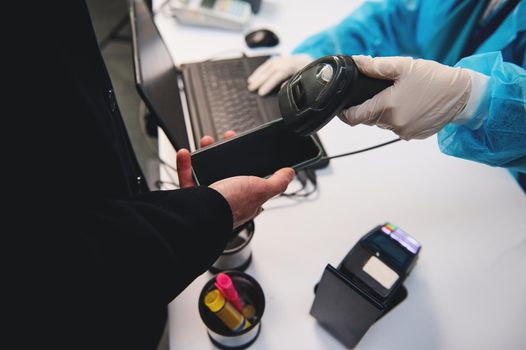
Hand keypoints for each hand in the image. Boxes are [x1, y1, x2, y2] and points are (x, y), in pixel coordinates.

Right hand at [175, 131, 294, 227]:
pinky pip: (186, 176)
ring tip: (207, 143)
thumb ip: (277, 182)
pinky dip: (185, 164)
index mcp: (246, 201)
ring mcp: (207, 198)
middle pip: (228, 173)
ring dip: (206, 155)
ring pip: (206, 172)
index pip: (254, 184)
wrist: (200, 215)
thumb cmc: (230, 206)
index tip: (249, 152)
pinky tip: (186, 153)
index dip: (253, 168)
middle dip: (227, 154)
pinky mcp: (190, 196)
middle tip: (227, 140)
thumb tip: (290, 173)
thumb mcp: (261, 189)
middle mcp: (227, 200)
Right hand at [247, 54, 312, 95]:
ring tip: (250, 83)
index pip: (277, 75)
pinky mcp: (278, 59)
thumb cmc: (306, 72)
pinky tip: (254, 77)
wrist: (309, 60)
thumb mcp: (304, 79)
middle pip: (270, 71)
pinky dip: (259, 70)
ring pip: (267, 67)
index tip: (261, 93)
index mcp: (292, 66)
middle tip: (251, 89)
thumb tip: (282, 88)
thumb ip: (293, 83)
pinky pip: (267, 64)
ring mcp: (281, 59)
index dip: (268, 84)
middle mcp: (285, 61)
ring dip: (257, 75)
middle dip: (259, 80)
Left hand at [340, 55, 471, 139]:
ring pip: (384, 123)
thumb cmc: (435, 79)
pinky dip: (399, 118)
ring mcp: (405, 132)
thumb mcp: (403, 66)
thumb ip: (376, 66)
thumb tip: (357, 63)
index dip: (345, 112)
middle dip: (371, 106)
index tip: (343, 107)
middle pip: (369, 118)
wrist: (462, 95)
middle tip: (383, 91)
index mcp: (388, 107)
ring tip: (401, 96)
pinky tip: (411, 105)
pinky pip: (398, 127)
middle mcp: (394, 124)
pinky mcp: (414, 135)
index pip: (355, 117)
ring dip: (386, 112)